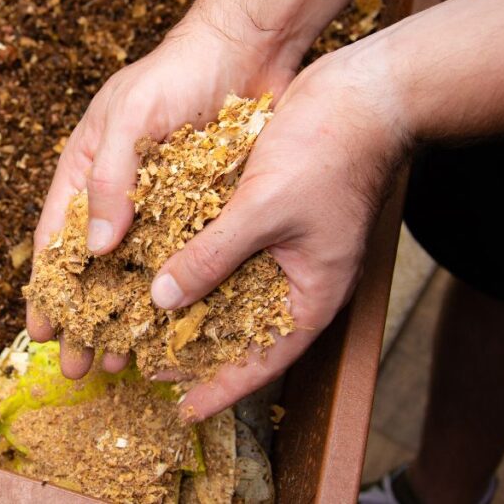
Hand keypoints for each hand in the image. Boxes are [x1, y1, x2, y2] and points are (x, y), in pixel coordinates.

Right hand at [27, 7, 297, 376]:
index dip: (47, 288)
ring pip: (136, 270)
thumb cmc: (177, 74)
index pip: (55, 238)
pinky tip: (173, 325)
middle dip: (85, 317)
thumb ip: (109, 180)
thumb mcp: (130, 119)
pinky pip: (179, 256)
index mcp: (87, 167)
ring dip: (127, 315)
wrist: (246, 47)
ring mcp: (161, 200)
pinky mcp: (200, 205)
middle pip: (93, 267)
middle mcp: (120, 190)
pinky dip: (171, 292)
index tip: (40, 332)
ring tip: (123, 359)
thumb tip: (93, 251)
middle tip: (80, 366)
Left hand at [154, 36, 411, 419]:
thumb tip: (162, 298)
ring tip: (143, 323)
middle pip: (241, 332)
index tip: (184, 410)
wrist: (360, 94)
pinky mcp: (265, 218)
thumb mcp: (264, 209)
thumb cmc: (330, 152)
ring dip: (189, 305)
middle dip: (197, 350)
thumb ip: (212, 255)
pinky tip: (157, 264)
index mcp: (313, 294)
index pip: (264, 361)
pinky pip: (224, 251)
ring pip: (228, 292)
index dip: (223, 388)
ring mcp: (283, 249)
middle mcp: (296, 279)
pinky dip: (194, 261)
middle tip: (148, 365)